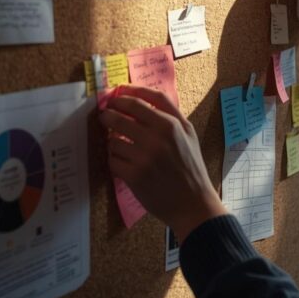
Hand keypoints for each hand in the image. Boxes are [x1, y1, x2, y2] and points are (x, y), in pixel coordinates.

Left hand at [99, 85, 226, 241]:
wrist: (193, 202)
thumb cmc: (191, 166)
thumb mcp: (189, 133)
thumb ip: (170, 112)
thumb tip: (142, 97)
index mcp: (171, 124)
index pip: (139, 101)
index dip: (123, 95)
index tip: (114, 95)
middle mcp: (156, 138)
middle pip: (120, 116)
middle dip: (108, 114)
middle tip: (105, 116)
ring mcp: (144, 157)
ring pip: (112, 140)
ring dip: (112, 142)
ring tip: (119, 146)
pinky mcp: (134, 175)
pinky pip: (112, 160)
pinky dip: (114, 160)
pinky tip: (123, 163)